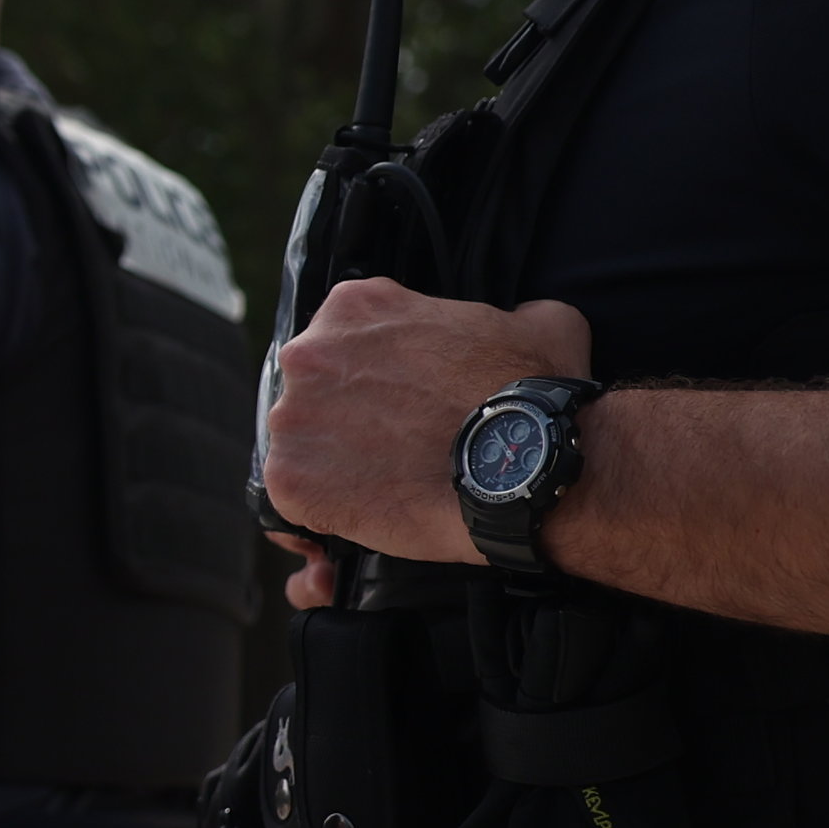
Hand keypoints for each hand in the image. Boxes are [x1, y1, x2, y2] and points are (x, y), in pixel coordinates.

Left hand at [257, 277, 595, 599]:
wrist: (525, 463)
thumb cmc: (533, 392)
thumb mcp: (537, 321)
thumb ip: (511, 314)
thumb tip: (520, 321)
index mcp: (355, 306)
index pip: (341, 344)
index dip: (367, 381)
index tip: (395, 408)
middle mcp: (307, 353)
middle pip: (311, 394)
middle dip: (343, 423)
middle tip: (393, 452)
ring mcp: (292, 418)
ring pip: (299, 448)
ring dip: (331, 469)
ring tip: (384, 490)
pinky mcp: (290, 479)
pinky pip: (293, 503)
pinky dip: (321, 516)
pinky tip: (362, 521)